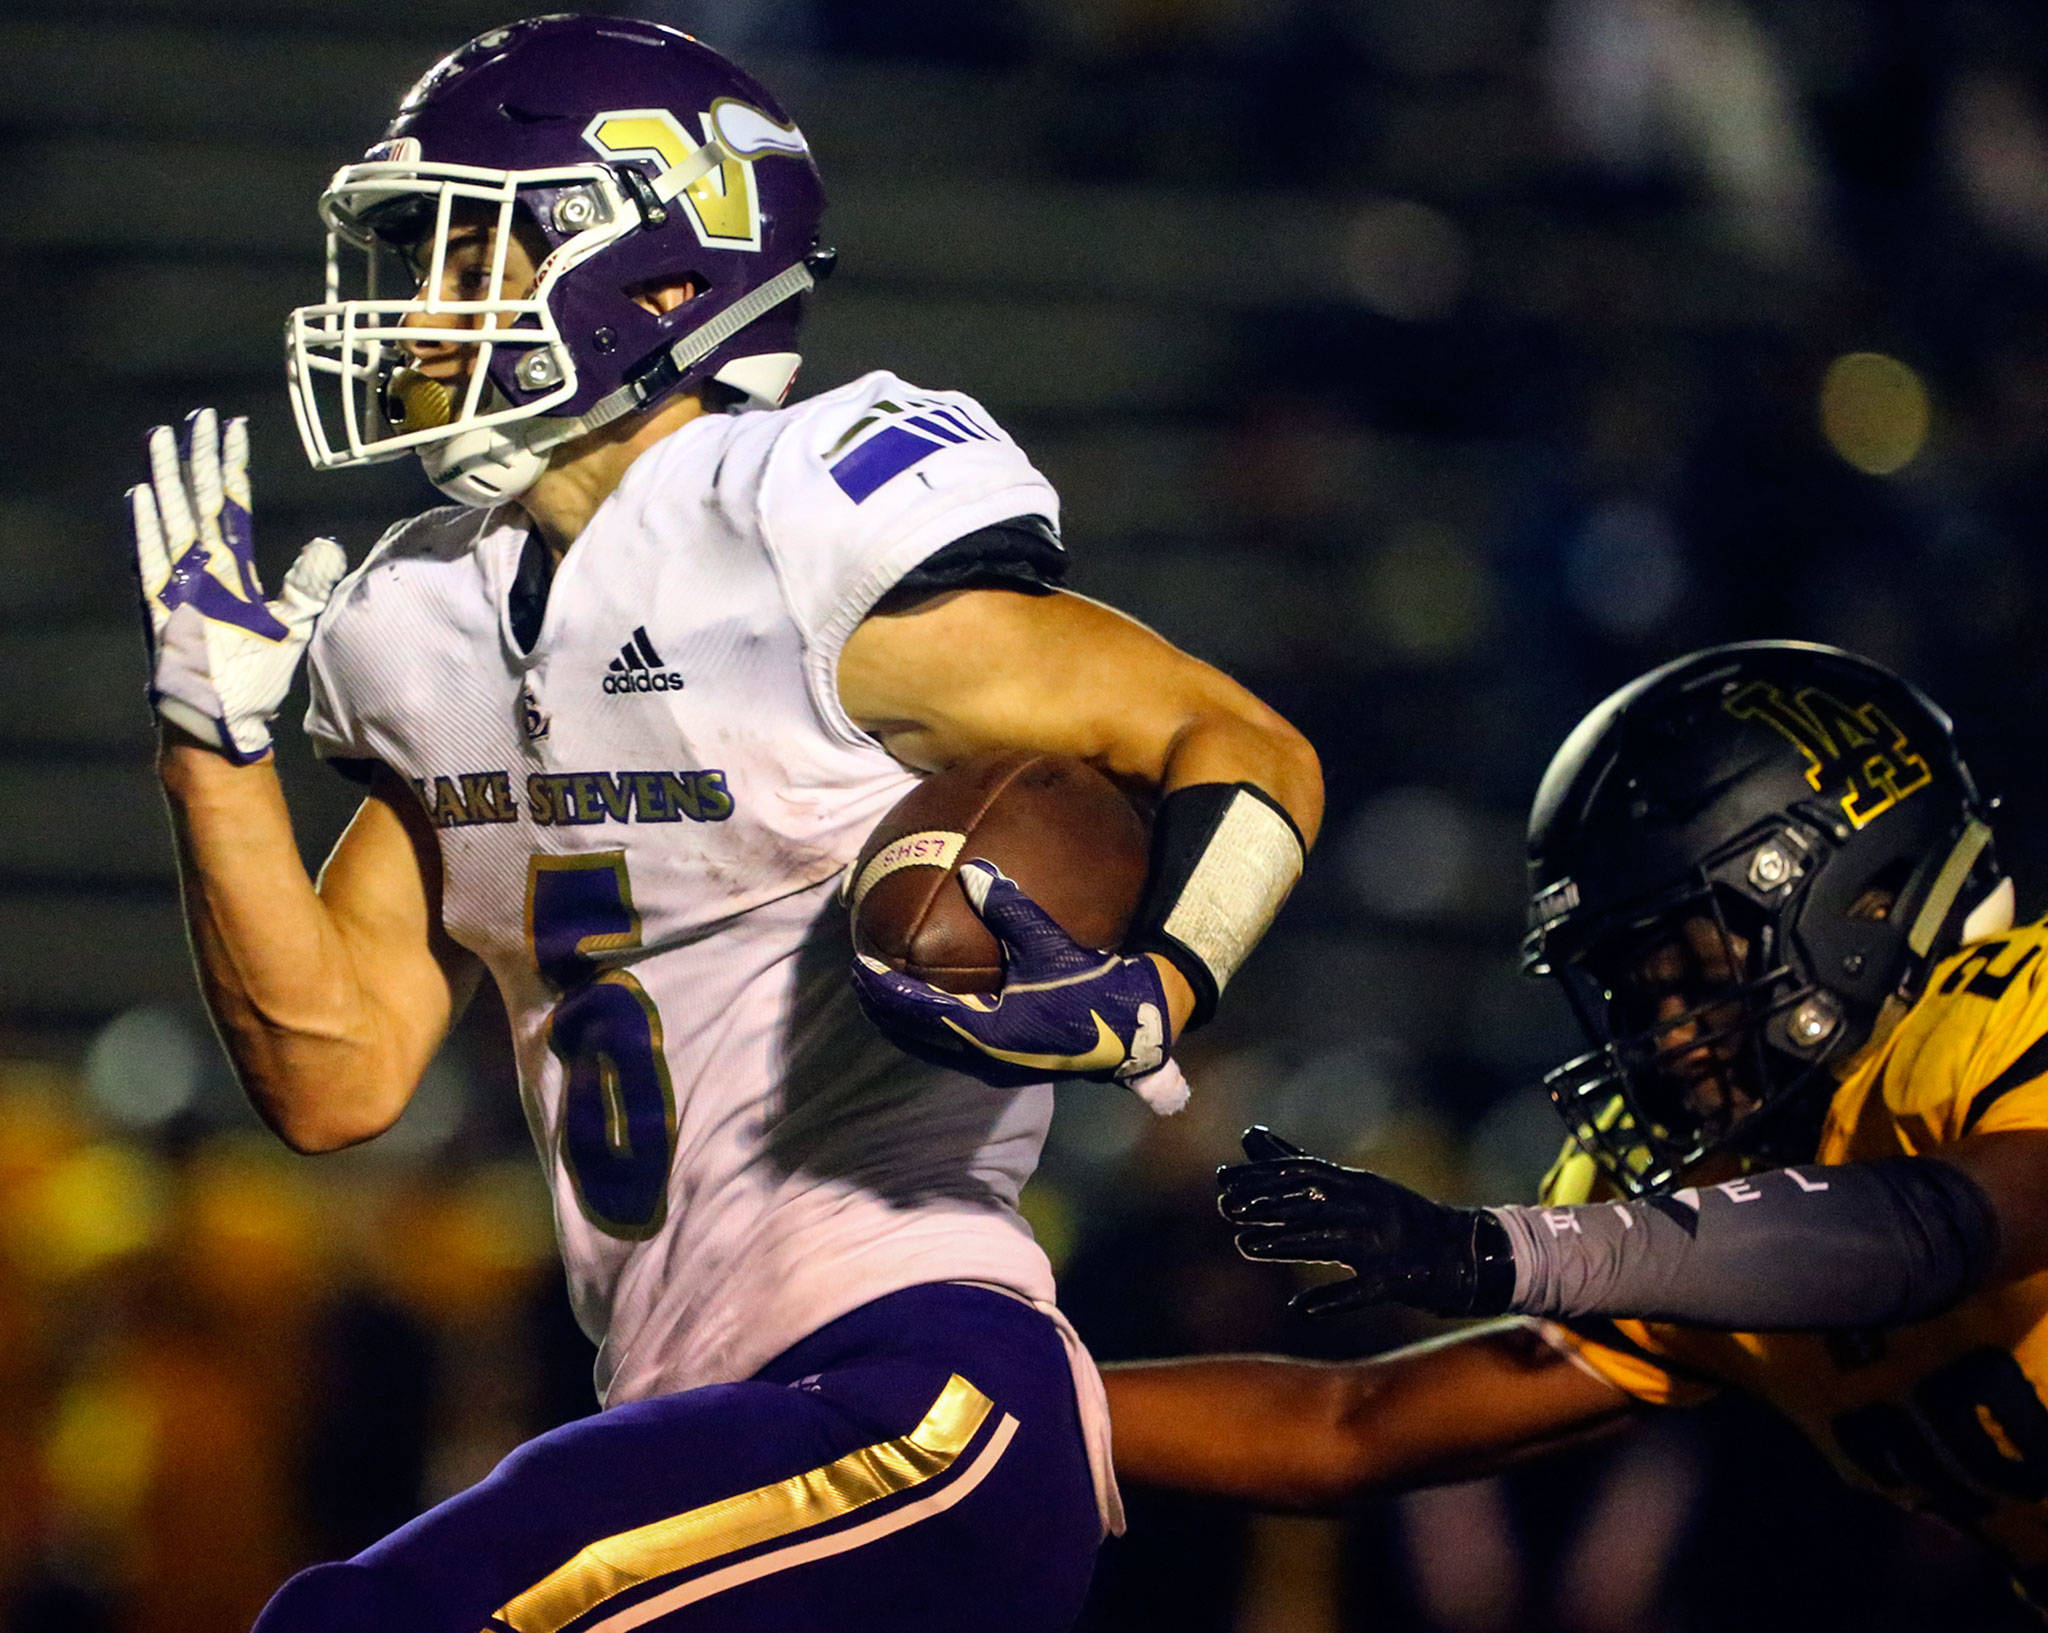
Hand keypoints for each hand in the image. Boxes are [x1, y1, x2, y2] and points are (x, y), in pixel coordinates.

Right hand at [129, 409, 346, 763]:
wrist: (228, 720)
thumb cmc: (255, 678)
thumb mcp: (292, 624)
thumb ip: (308, 583)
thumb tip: (329, 543)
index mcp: (233, 570)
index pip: (233, 504)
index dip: (232, 466)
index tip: (233, 428)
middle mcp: (203, 569)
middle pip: (197, 501)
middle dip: (195, 459)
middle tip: (196, 416)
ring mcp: (179, 585)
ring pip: (170, 519)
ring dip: (165, 479)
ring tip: (160, 438)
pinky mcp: (162, 608)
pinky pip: (152, 561)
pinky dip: (146, 529)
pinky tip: (140, 495)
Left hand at [851, 861, 1170, 1085]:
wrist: (1133, 1032)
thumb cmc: (1091, 988)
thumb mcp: (1051, 945)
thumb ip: (1009, 908)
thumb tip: (972, 870)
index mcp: (985, 1030)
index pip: (916, 1010)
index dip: (885, 990)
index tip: (862, 967)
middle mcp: (981, 1057)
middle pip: (913, 1036)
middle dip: (882, 1010)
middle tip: (860, 980)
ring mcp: (993, 1068)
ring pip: (928, 1050)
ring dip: (901, 1025)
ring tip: (881, 999)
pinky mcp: (1006, 1068)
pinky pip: (948, 1052)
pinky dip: (925, 1032)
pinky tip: (926, 1013)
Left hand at [1218, 1128, 1516, 1318]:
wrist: (1463, 1252)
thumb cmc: (1395, 1217)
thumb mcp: (1349, 1184)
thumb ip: (1298, 1162)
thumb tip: (1249, 1135)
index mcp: (1356, 1184)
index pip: (1303, 1172)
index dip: (1263, 1176)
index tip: (1224, 1181)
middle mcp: (1370, 1207)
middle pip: (1312, 1202)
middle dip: (1268, 1205)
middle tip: (1228, 1210)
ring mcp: (1385, 1243)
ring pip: (1329, 1241)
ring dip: (1286, 1243)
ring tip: (1246, 1246)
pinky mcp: (1400, 1280)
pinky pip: (1363, 1290)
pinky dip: (1334, 1299)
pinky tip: (1303, 1308)